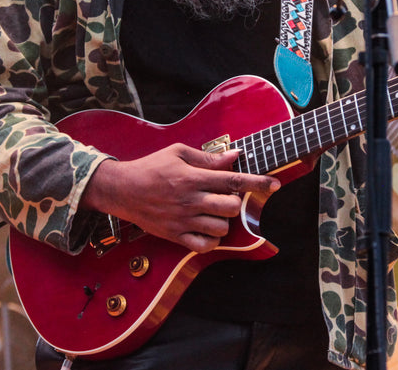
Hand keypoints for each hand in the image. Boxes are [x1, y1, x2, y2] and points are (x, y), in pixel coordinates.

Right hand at [81, 144, 279, 252]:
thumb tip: (234, 155)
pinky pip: (204, 245)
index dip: (257, 182)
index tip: (274, 184)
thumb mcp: (177, 153)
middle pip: (231, 207)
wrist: (122, 189)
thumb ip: (207, 158)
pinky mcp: (174, 235)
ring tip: (213, 211)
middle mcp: (190, 200)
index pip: (233, 179)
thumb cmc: (151, 167)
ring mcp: (182, 220)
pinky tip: (207, 228)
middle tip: (227, 197)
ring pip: (221, 227)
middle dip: (236, 202)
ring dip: (224, 220)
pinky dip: (212, 239)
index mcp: (192, 177)